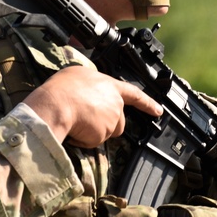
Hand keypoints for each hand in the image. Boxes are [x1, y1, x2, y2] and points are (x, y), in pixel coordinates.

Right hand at [24, 65, 161, 147]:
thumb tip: (90, 90)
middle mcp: (115, 104)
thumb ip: (93, 84)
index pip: (135, 95)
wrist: (57, 104)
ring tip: (76, 120)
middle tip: (84, 116)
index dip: (147, 103)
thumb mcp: (80, 74)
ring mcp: (111, 121)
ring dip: (94, 131)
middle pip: (117, 120)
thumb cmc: (64, 87)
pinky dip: (83, 139)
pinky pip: (92, 141)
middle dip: (105, 123)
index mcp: (111, 87)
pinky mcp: (103, 135)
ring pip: (106, 132)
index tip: (158, 111)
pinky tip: (73, 129)